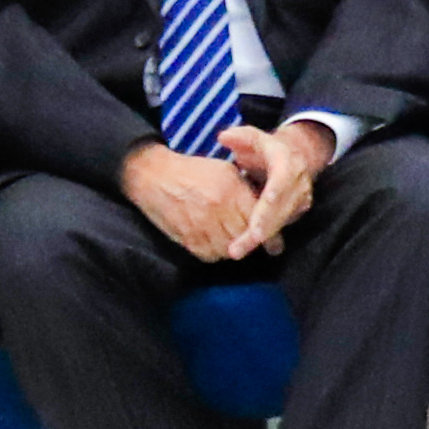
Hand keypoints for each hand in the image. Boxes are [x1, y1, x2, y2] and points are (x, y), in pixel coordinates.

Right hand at [115, 144, 258, 258]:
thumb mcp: (225, 172)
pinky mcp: (186, 238)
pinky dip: (215, 253)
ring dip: (232, 249)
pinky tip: (214, 242)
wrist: (153, 175)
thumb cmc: (193, 172)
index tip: (275, 247)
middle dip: (250, 243)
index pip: (258, 221)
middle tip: (252, 243)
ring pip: (229, 251)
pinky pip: (209, 256)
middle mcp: (218, 210)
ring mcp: (201, 225)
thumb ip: (247, 191)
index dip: (271, 238)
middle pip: (245, 239)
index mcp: (230, 191)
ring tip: (231, 240)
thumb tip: (268, 211)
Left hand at [224, 119, 327, 249]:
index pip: (280, 185)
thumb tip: (224, 137)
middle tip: (239, 247)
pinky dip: (264, 238)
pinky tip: (246, 247)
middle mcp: (299, 185)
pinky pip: (280, 226)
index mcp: (289, 164)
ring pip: (282, 223)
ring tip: (237, 251)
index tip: (255, 219)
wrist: (297, 155)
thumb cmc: (268, 148)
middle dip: (260, 230)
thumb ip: (239, 136)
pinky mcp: (297, 211)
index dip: (268, 204)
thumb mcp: (254, 136)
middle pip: (280, 211)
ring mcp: (300, 200)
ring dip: (260, 239)